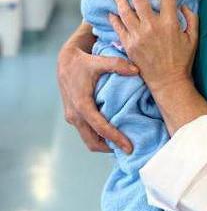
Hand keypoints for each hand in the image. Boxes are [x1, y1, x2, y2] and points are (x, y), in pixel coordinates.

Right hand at [57, 31, 138, 153]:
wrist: (65, 62)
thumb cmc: (84, 62)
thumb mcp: (100, 61)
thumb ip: (118, 64)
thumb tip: (136, 70)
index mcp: (82, 105)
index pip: (100, 128)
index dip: (115, 139)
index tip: (129, 147)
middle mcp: (75, 115)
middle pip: (92, 142)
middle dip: (110, 148)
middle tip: (129, 149)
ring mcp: (72, 117)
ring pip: (88, 139)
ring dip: (104, 144)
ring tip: (123, 143)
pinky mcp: (73, 116)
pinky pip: (86, 132)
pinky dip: (98, 136)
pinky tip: (112, 133)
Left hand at [110, 0, 198, 97]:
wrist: (168, 82)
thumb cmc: (183, 60)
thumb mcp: (194, 38)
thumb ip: (191, 18)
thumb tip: (183, 5)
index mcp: (169, 23)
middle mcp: (151, 27)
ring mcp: (138, 36)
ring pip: (125, 11)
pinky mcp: (129, 45)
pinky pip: (118, 28)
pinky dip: (114, 19)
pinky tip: (111, 13)